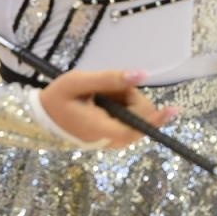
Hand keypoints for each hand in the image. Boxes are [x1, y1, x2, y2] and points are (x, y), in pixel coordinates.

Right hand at [40, 69, 176, 148]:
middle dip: (130, 97)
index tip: (173, 110)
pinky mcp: (113, 138)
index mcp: (99, 128)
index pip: (134, 128)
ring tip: (100, 94)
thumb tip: (141, 74)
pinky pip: (128, 120)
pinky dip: (122, 107)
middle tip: (105, 88)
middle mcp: (110, 140)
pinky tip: (104, 101)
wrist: (43, 118)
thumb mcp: (78, 82)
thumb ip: (109, 79)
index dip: (155, 119)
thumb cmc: (57, 98)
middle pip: (138, 117)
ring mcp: (112, 141)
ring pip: (135, 117)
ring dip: (125, 100)